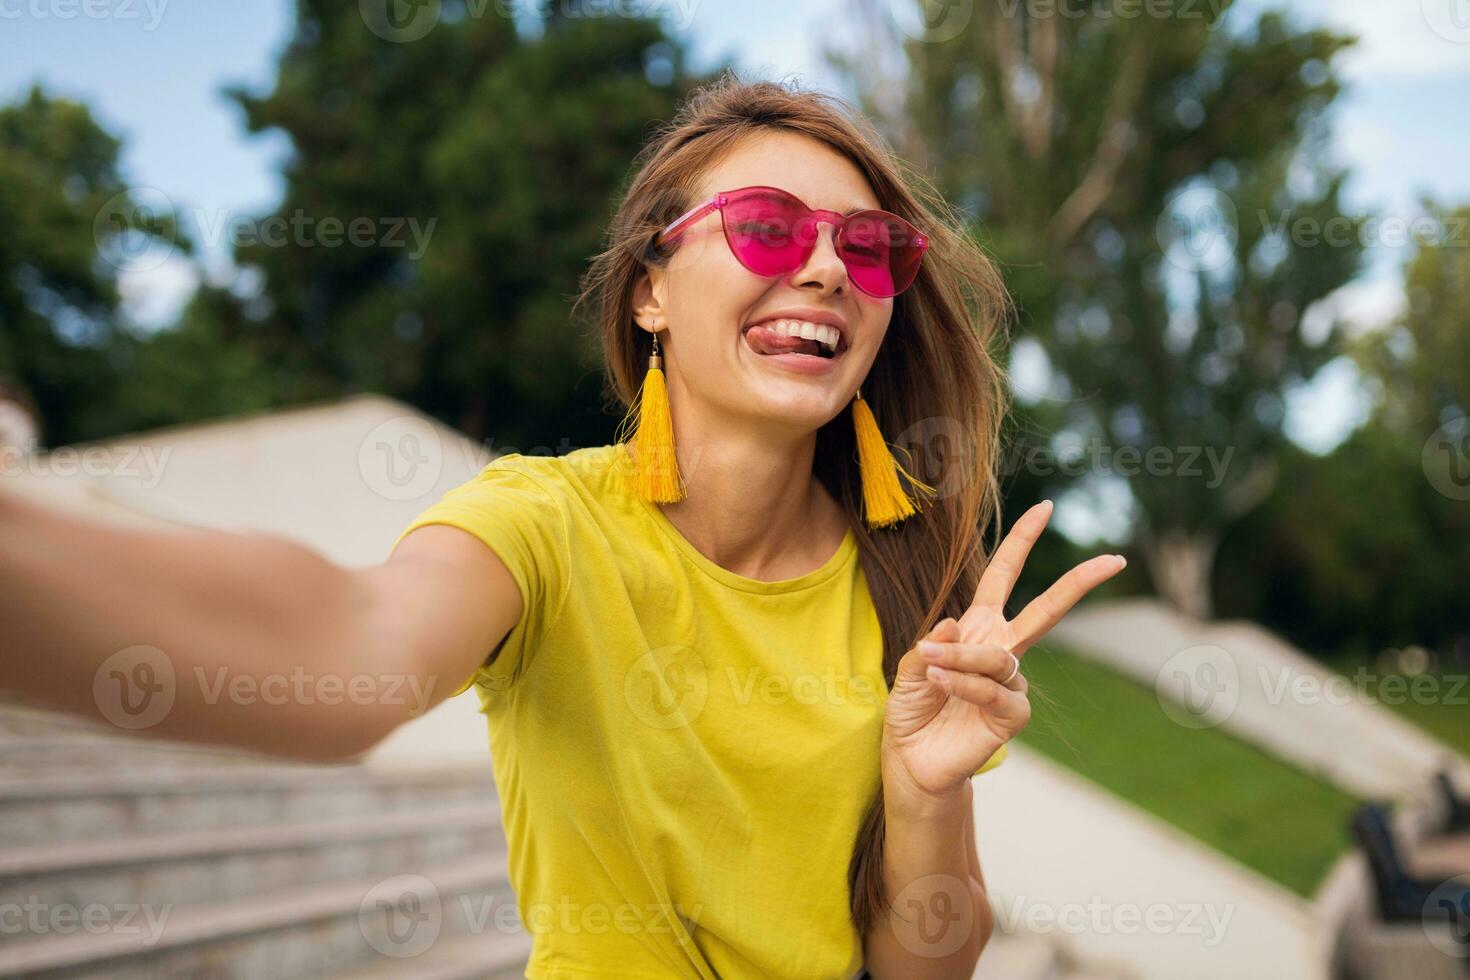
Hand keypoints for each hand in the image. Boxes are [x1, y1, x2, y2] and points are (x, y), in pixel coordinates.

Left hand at [881, 500, 1125, 805]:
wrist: (913, 760)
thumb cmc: (913, 711)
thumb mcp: (910, 667)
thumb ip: (931, 642)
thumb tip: (957, 620)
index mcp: (980, 628)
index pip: (1004, 577)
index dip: (1021, 542)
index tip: (1044, 507)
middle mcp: (1002, 651)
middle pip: (1046, 610)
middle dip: (1079, 583)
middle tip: (1113, 560)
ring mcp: (1012, 683)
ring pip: (997, 657)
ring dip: (961, 658)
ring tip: (931, 666)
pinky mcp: (1013, 715)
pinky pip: (996, 690)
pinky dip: (967, 685)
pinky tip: (943, 685)